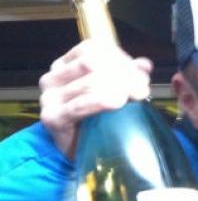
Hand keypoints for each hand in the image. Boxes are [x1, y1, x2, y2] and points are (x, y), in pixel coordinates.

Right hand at [39, 39, 152, 157]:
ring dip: (119, 88)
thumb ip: (129, 75)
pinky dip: (102, 101)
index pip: (94, 48)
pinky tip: (118, 103)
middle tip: (142, 90)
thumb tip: (145, 65)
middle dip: (123, 74)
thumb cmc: (97, 119)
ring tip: (136, 99)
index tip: (141, 74)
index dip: (121, 58)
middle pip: (93, 62)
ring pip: (89, 81)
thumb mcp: (115, 91)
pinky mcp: (52, 118)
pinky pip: (80, 105)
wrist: (81, 152)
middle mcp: (53, 77)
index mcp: (65, 64)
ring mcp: (49, 98)